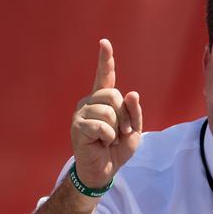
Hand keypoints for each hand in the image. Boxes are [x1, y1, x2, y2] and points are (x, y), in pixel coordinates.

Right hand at [70, 39, 142, 189]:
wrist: (103, 170)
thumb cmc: (117, 149)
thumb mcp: (134, 130)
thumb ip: (134, 112)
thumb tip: (132, 94)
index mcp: (103, 101)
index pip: (105, 77)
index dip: (105, 60)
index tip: (104, 43)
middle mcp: (90, 102)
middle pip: (113, 95)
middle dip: (123, 116)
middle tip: (120, 132)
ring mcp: (81, 113)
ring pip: (108, 111)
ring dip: (115, 130)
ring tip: (109, 139)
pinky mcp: (78, 127)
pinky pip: (102, 126)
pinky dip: (108, 137)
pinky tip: (101, 143)